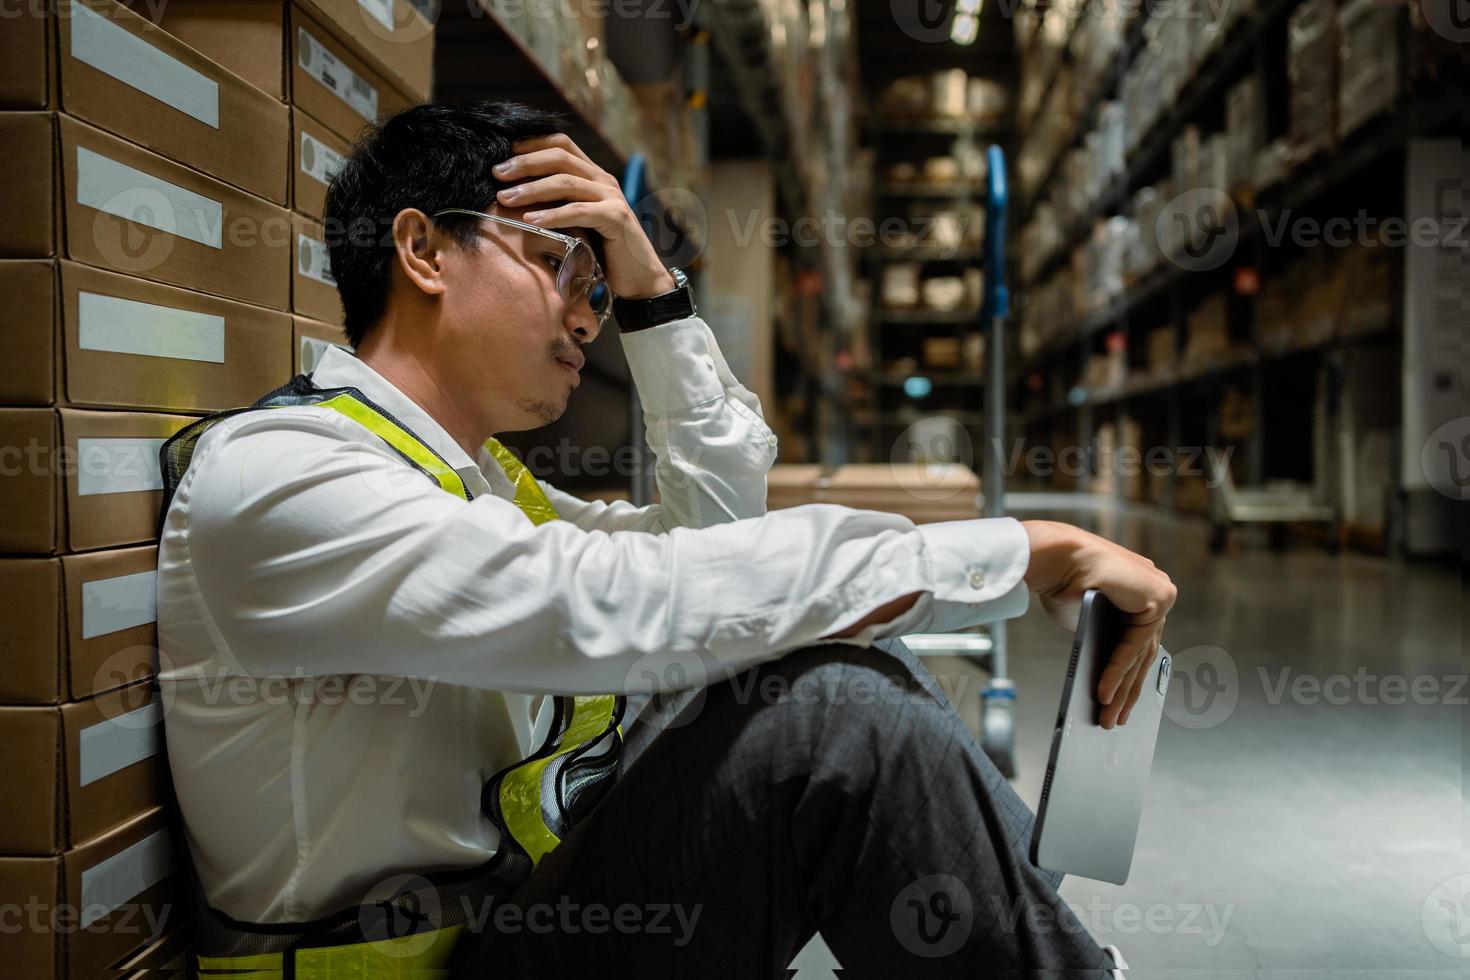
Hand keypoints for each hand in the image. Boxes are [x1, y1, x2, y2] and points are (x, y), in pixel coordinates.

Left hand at [491, 134, 675, 299]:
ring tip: (505, 197)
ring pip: (566, 182)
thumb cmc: (603, 253)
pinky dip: (552, 215)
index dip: (532, 143)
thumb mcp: (577, 222)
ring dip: (531, 189)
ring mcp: (612, 198)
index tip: (503, 153)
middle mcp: (604, 181)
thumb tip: (515, 196)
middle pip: (560, 157)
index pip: (562, 145)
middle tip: (496, 173)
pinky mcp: (616, 218)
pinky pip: (579, 211)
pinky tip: (529, 221)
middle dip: (525, 163)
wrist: (639, 278)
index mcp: (595, 176)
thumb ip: (557, 205)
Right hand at [1021, 521, 1177, 729]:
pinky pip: (1135, 648)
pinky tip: (1103, 693)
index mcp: (1141, 592)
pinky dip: (1117, 673)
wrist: (1057, 556)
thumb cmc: (1061, 579)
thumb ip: (1101, 632)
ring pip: (1140, 655)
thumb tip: (1103, 665)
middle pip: (1142, 654)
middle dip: (1126, 691)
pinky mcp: (1159, 599)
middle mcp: (1155, 592)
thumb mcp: (1085, 615)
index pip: (1139, 643)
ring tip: (1107, 716)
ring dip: (1120, 690)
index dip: (1128, 676)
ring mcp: (1161, 595)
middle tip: (1114, 718)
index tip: (1119, 701)